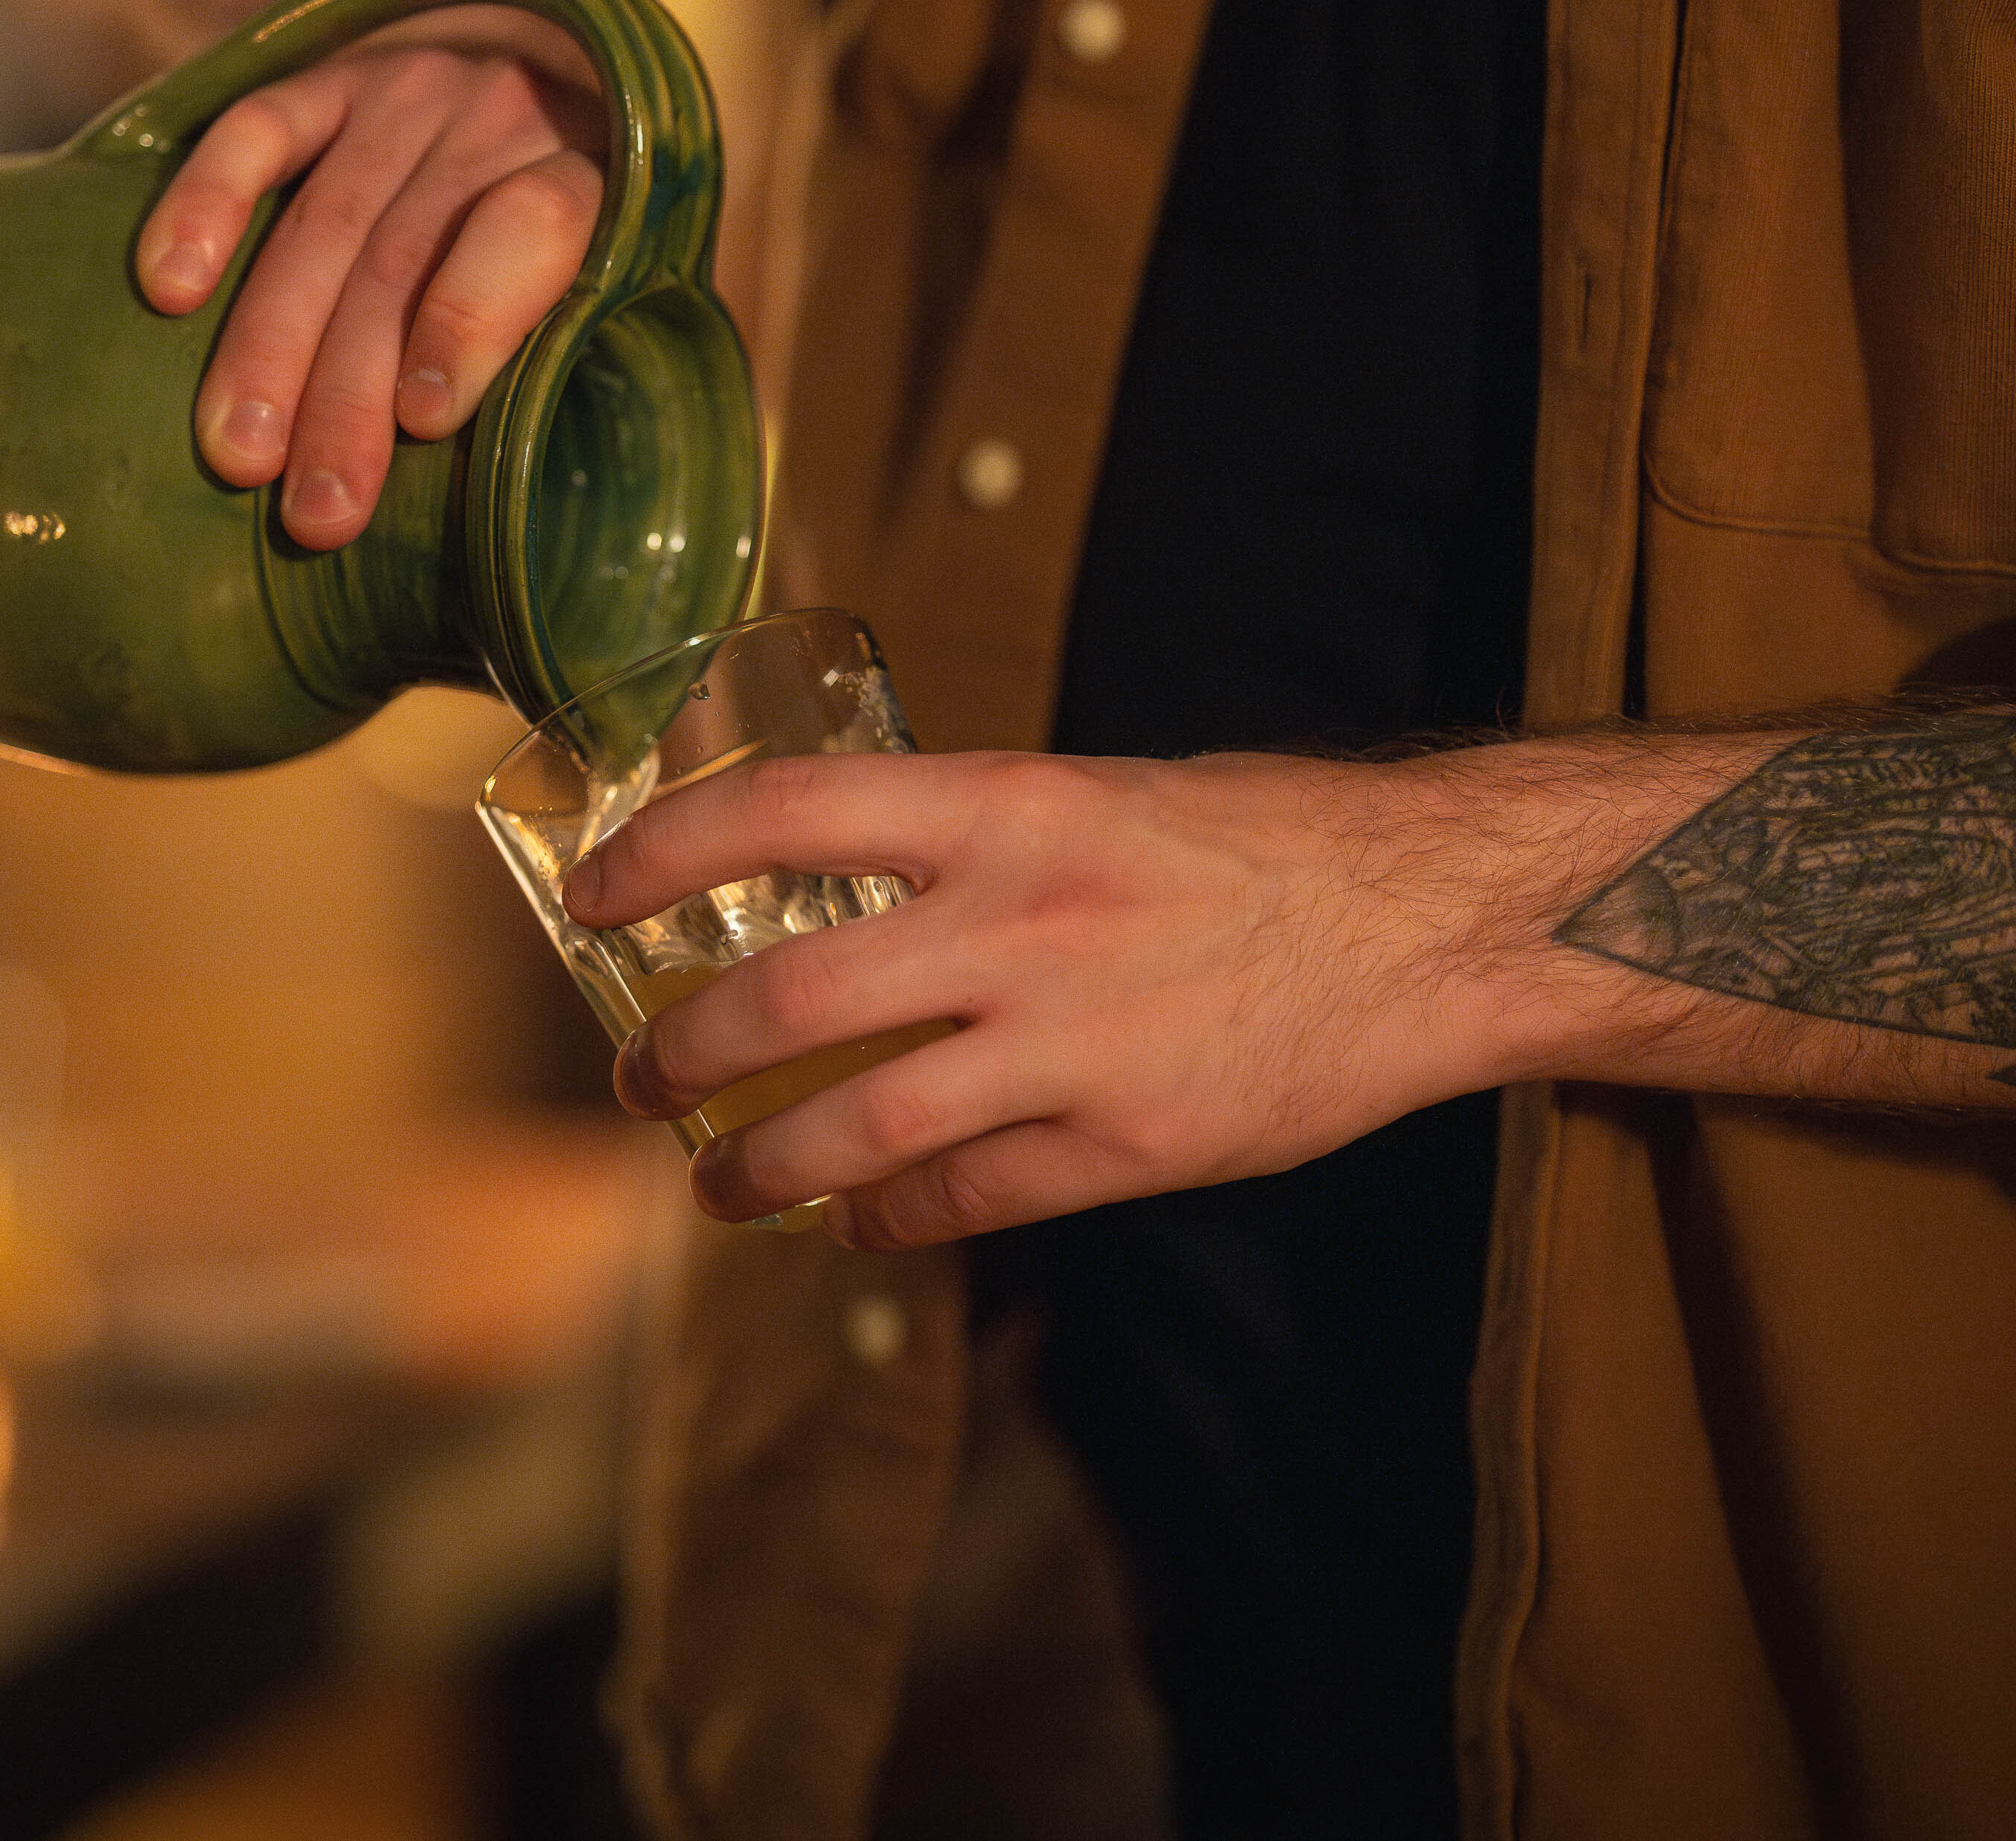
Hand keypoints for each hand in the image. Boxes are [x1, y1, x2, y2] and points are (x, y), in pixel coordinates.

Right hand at [136, 6, 605, 547]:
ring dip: (271, 345)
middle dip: (348, 393)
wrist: (573, 71)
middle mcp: (502, 114)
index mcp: (601, 170)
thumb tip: (492, 499)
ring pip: (326, 222)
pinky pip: (258, 130)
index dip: (472, 318)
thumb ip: (575, 350)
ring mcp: (410, 88)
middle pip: (408, 256)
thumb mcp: (625, 279)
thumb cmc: (599, 233)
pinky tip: (170, 289)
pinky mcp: (334, 74)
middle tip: (313, 511)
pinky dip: (207, 206)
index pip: (533, 225)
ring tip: (237, 455)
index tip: (421, 419)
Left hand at [560, 749, 1561, 1248]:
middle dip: (681, 1054)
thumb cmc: (1255, 843)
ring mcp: (1074, 1042)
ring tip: (720, 1188)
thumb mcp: (1095, 797)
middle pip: (787, 998)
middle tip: (640, 1081)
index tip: (589, 894)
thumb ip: (970, 840)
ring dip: (758, 1170)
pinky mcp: (1130, 1144)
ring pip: (856, 1127)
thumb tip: (829, 886)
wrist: (1426, 919)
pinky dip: (887, 1217)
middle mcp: (1023, 919)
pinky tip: (859, 1219)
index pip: (781, 810)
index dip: (659, 854)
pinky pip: (963, 1199)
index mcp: (1006, 805)